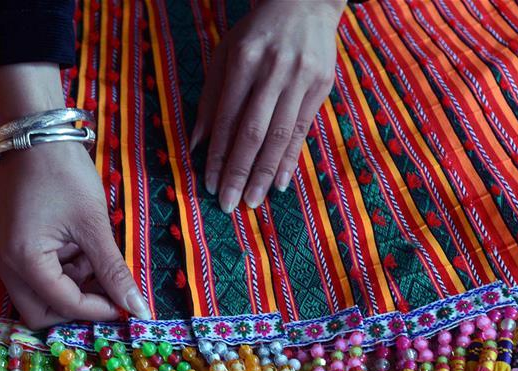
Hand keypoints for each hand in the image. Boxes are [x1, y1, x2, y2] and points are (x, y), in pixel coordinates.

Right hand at [0, 64, 149, 328]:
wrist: (37, 134)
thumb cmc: (66, 173)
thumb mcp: (94, 225)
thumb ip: (114, 271)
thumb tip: (138, 307)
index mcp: (24, 259)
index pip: (63, 305)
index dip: (99, 309)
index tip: (125, 303)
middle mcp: (3, 263)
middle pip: (39, 313)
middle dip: (76, 307)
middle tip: (106, 289)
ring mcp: (0, 253)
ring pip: (35, 295)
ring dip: (68, 287)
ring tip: (92, 255)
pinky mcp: (4, 243)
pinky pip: (31, 274)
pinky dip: (57, 271)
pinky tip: (77, 247)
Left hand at [191, 0, 343, 212]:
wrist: (306, 3)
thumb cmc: (257, 33)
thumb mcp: (226, 54)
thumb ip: (211, 98)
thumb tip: (196, 144)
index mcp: (244, 60)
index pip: (227, 118)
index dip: (217, 154)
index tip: (209, 183)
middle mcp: (273, 70)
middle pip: (253, 132)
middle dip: (239, 172)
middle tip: (228, 204)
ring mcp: (301, 78)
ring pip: (279, 136)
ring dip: (264, 173)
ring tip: (253, 201)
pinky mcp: (321, 86)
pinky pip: (302, 130)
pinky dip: (290, 158)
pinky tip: (280, 182)